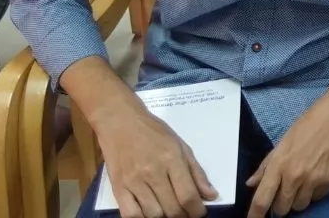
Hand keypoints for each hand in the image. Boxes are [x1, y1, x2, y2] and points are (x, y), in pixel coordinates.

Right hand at [89, 103, 217, 217]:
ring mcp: (133, 181)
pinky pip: (130, 215)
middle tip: (185, 213)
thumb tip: (211, 195)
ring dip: (164, 217)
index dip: (197, 211)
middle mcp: (153, 172)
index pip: (188, 196)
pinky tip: (149, 213)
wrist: (119, 121)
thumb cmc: (153, 131)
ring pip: (153, 215)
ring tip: (168, 211)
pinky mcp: (118, 187)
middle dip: (183, 216)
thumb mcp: (181, 145)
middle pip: (172, 209)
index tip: (199, 212)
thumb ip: (196, 172)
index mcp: (172, 159)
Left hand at [246, 72, 328, 216]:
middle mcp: (295, 177)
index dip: (254, 215)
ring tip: (303, 181)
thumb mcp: (284, 139)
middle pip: (281, 208)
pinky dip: (314, 192)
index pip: (262, 200)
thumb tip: (251, 183)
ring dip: (298, 199)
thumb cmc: (311, 121)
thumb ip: (267, 164)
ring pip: (300, 206)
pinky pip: (317, 198)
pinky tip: (318, 176)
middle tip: (285, 191)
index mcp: (279, 164)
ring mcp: (314, 181)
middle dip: (280, 204)